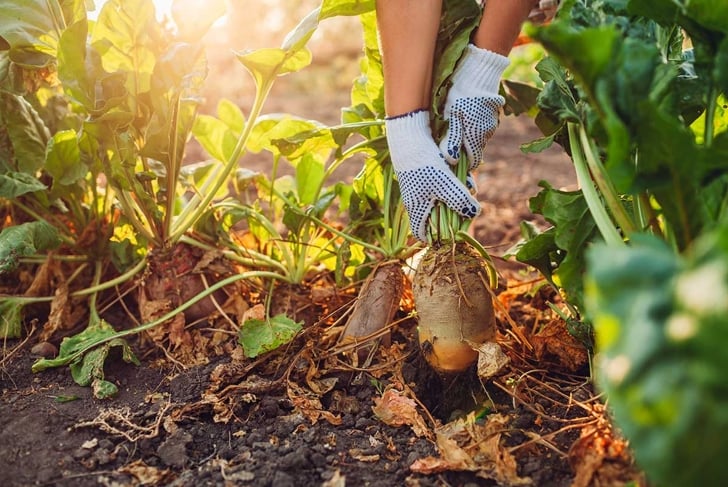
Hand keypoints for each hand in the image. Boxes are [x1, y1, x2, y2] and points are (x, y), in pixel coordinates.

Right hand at [385, 109, 479, 240]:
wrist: (410, 135)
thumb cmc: (424, 164)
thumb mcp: (445, 184)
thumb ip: (460, 201)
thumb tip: (474, 214)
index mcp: (416, 209)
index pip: (422, 233)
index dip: (435, 239)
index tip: (452, 236)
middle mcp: (417, 200)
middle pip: (436, 217)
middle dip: (455, 213)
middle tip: (469, 208)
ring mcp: (421, 187)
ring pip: (443, 199)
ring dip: (458, 196)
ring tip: (470, 187)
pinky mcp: (425, 173)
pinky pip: (443, 185)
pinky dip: (454, 183)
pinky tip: (465, 175)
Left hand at [439, 45, 508, 168]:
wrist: (479, 71)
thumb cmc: (461, 94)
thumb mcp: (451, 116)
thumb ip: (451, 139)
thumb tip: (451, 160)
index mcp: (476, 137)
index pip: (473, 162)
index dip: (462, 164)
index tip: (451, 161)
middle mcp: (486, 133)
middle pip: (474, 150)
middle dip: (462, 150)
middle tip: (446, 142)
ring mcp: (491, 123)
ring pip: (478, 137)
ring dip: (466, 136)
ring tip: (453, 125)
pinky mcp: (492, 113)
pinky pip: (481, 125)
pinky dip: (472, 125)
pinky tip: (463, 115)